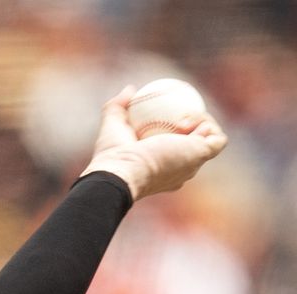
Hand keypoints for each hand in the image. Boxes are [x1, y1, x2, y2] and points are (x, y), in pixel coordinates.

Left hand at [79, 85, 228, 201]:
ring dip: (202, 121)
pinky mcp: (202, 155)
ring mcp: (193, 164)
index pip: (177, 148)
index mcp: (163, 169)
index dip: (178, 129)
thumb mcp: (112, 126)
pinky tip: (187, 119)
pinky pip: (215, 135)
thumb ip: (117, 107)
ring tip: (182, 116)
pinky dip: (206, 122)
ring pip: (211, 138)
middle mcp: (181, 170)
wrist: (122, 169)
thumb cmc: (114, 155)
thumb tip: (130, 89)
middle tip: (180, 110)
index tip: (169, 112)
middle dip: (196, 125)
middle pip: (197, 145)